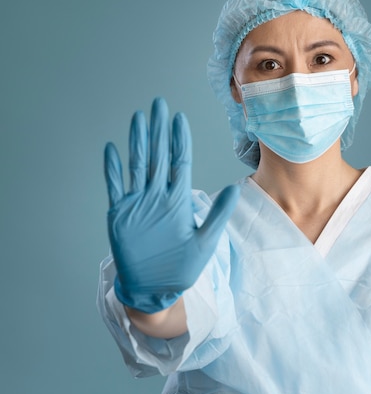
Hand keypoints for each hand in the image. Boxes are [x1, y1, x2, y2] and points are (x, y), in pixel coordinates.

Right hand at [104, 98, 238, 313]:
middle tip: (158, 104)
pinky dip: (113, 169)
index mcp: (178, 199)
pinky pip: (116, 187)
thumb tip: (236, 190)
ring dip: (138, 142)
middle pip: (158, 156)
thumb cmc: (182, 267)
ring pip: (137, 165)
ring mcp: (138, 203)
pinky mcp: (121, 214)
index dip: (179, 140)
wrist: (156, 288)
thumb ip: (217, 214)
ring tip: (139, 118)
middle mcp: (158, 196)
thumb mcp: (206, 241)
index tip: (179, 118)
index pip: (179, 162)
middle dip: (158, 130)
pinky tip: (112, 149)